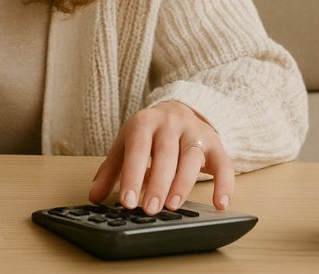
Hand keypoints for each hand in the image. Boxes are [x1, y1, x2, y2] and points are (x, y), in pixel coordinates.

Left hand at [89, 101, 234, 213]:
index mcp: (144, 123)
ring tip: (173, 206)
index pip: (137, 149)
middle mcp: (171, 124)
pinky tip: (219, 204)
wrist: (179, 109)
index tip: (127, 201)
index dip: (132, 175)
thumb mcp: (126, 144)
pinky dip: (224, 184)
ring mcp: (195, 133)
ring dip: (183, 184)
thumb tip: (94, 197)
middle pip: (165, 154)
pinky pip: (224, 164)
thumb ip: (111, 170)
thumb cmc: (149, 133)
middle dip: (157, 183)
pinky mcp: (216, 144)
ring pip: (191, 158)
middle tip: (150, 209)